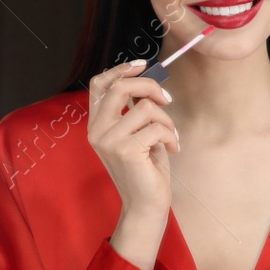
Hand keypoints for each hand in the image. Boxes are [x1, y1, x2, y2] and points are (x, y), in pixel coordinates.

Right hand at [87, 59, 177, 219]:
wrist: (146, 203)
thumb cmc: (145, 168)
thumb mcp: (138, 132)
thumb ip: (134, 109)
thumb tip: (147, 82)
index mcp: (97, 124)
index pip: (99, 84)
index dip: (120, 70)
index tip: (143, 66)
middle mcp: (97, 130)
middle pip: (120, 87)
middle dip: (150, 87)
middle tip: (167, 100)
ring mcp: (108, 140)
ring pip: (145, 107)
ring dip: (166, 120)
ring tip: (170, 137)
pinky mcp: (125, 150)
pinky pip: (156, 127)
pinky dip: (171, 136)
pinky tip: (172, 148)